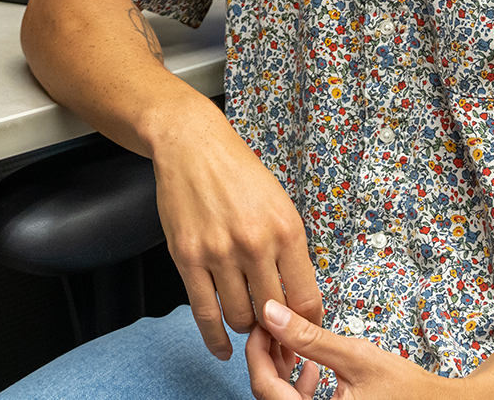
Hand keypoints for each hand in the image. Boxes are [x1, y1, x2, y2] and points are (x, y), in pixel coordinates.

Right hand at [149, 98, 324, 359]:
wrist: (192, 146)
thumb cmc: (238, 173)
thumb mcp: (280, 205)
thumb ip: (289, 251)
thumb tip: (297, 299)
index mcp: (286, 229)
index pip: (306, 299)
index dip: (307, 325)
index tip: (302, 331)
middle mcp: (254, 244)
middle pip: (274, 314)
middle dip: (277, 332)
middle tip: (274, 337)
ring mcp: (218, 252)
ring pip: (240, 317)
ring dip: (246, 327)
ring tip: (247, 323)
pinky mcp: (187, 257)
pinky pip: (204, 312)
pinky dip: (215, 339)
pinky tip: (222, 348)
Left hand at [248, 301, 459, 399]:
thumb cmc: (406, 389)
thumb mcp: (356, 357)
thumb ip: (310, 338)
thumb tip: (271, 312)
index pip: (265, 389)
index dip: (257, 351)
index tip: (262, 322)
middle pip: (270, 394)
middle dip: (269, 358)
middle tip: (275, 326)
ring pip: (282, 399)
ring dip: (282, 370)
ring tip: (293, 341)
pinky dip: (298, 386)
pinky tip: (311, 366)